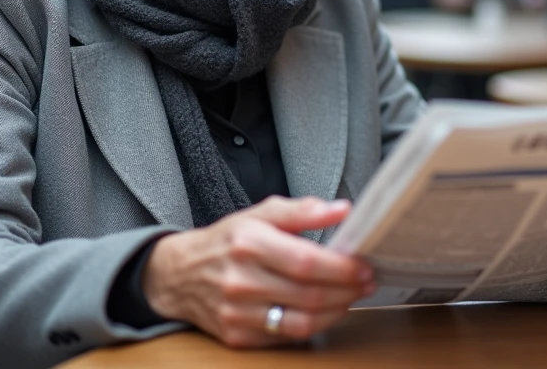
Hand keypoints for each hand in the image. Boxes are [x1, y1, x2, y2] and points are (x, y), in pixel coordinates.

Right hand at [142, 196, 375, 347]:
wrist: (179, 274)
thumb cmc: (227, 241)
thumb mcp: (260, 214)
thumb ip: (303, 211)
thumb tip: (342, 210)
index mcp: (248, 243)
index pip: (305, 262)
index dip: (341, 268)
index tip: (363, 266)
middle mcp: (240, 280)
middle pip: (308, 294)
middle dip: (347, 290)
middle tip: (366, 282)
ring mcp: (237, 313)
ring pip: (301, 322)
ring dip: (336, 311)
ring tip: (351, 297)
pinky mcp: (236, 336)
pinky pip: (285, 337)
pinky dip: (312, 326)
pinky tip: (324, 312)